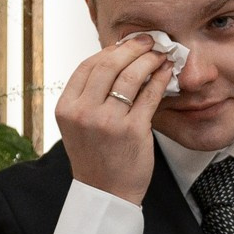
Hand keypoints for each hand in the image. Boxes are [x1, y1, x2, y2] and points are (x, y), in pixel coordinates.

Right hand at [52, 34, 170, 202]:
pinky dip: (160, 79)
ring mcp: (107, 122)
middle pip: (108, 65)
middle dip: (132, 47)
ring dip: (149, 59)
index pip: (87, 67)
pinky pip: (149, 95)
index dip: (109, 51)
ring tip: (160, 53)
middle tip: (148, 40)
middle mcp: (83, 113)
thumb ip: (90, 95)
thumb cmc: (96, 157)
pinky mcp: (133, 130)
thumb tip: (116, 59)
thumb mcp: (80, 125)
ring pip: (130, 77)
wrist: (106, 193)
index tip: (125, 43)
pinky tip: (166, 72)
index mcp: (66, 108)